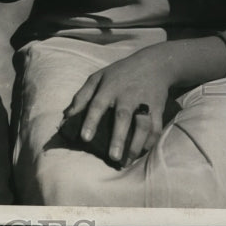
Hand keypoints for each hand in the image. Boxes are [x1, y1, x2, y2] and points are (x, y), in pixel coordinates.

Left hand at [63, 47, 174, 166]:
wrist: (152, 64)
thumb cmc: (119, 74)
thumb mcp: (97, 78)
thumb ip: (81, 96)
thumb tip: (67, 116)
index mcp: (109, 88)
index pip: (97, 104)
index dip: (90, 121)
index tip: (84, 138)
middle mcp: (127, 95)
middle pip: (123, 117)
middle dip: (118, 137)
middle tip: (112, 157)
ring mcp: (145, 102)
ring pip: (142, 125)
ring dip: (136, 144)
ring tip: (126, 161)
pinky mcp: (158, 109)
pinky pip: (156, 128)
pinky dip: (150, 142)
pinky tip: (141, 152)